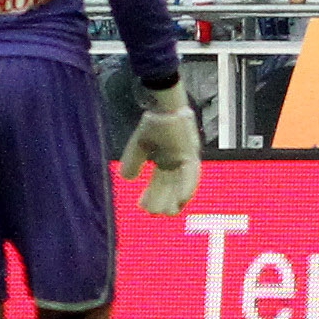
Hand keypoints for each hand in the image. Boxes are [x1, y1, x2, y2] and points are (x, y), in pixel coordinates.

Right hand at [121, 84, 202, 214]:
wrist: (162, 106)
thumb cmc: (153, 122)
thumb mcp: (140, 146)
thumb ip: (133, 162)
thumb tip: (127, 179)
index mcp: (166, 159)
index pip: (160, 182)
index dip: (151, 195)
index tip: (141, 205)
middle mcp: (178, 160)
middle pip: (170, 186)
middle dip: (160, 200)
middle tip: (151, 211)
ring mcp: (186, 157)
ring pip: (182, 184)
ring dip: (174, 199)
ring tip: (167, 213)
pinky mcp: (191, 153)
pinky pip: (191, 174)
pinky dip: (187, 187)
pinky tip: (181, 200)